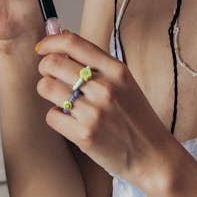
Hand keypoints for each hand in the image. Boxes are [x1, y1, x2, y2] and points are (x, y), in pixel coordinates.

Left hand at [35, 30, 172, 183]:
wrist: (153, 156)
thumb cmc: (135, 117)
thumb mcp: (124, 82)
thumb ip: (96, 62)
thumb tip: (62, 40)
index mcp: (116, 70)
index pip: (73, 43)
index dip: (51, 41)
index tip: (43, 48)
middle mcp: (105, 88)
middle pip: (53, 63)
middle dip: (45, 68)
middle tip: (51, 76)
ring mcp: (94, 112)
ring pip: (47, 87)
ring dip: (48, 91)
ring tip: (62, 99)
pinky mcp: (84, 135)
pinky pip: (51, 116)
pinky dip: (57, 117)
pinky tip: (71, 121)